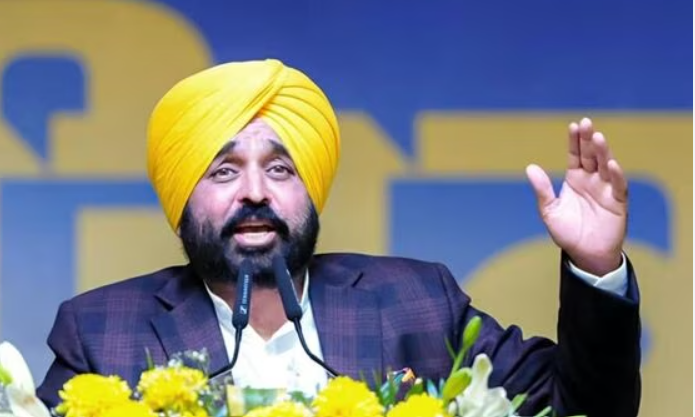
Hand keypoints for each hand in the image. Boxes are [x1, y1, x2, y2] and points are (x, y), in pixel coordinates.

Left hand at [526, 117, 626, 275]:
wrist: (584, 255)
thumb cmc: (567, 233)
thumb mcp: (549, 210)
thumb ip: (542, 190)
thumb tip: (530, 167)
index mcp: (575, 179)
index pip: (575, 155)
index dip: (574, 141)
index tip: (573, 125)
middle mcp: (592, 180)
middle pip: (591, 155)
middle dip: (589, 140)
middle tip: (586, 123)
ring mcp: (606, 190)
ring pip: (606, 166)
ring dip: (603, 152)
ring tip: (598, 137)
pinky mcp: (618, 203)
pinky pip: (619, 186)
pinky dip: (616, 175)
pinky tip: (612, 164)